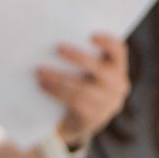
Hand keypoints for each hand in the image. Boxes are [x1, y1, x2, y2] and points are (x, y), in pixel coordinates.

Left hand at [37, 33, 128, 147]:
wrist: (78, 122)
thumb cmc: (79, 87)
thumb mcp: (85, 72)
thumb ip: (79, 59)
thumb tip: (53, 40)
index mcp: (118, 68)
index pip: (118, 51)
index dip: (107, 42)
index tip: (91, 35)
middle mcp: (118, 85)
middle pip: (99, 69)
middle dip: (78, 57)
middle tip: (58, 47)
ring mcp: (108, 103)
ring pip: (82, 88)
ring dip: (59, 78)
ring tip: (40, 71)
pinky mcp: (94, 117)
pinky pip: (74, 102)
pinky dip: (56, 92)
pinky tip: (42, 85)